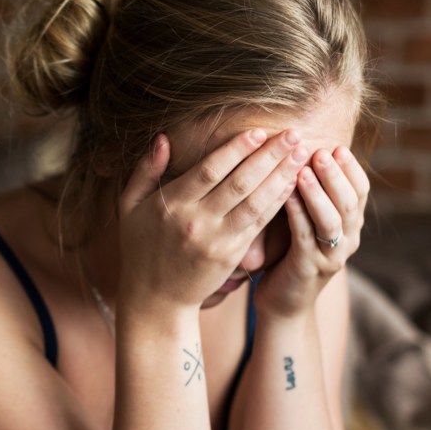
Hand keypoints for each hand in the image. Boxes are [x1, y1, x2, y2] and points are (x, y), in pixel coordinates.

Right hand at [117, 129, 307, 310]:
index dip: (235, 149)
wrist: (154, 298)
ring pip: (254, 202)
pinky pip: (258, 224)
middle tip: (293, 133)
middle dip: (269, 156)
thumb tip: (163, 138)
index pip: (209, 170)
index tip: (258, 131)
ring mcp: (215, 239)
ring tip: (300, 154)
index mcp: (170, 205)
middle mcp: (194, 221)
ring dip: (281, 176)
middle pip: (239, 182)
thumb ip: (145, 171)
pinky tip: (292, 184)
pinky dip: (277, 202)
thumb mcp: (129, 206)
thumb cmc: (140, 247)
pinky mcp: (230, 254)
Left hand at [254, 146, 369, 317]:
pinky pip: (304, 237)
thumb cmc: (292, 254)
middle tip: (321, 151)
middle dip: (335, 175)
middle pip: (349, 203)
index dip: (351, 169)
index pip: (360, 192)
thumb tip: (308, 153)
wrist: (284, 304)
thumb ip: (315, 196)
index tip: (337, 147)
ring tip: (305, 170)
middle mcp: (347, 241)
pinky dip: (297, 214)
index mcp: (351, 226)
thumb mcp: (309, 222)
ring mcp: (330, 257)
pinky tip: (286, 195)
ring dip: (318, 193)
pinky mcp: (308, 269)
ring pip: (331, 220)